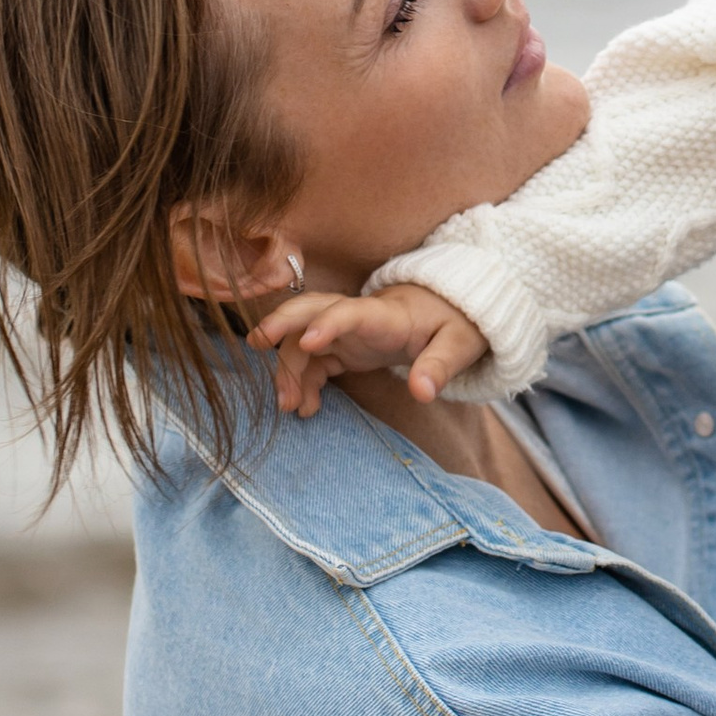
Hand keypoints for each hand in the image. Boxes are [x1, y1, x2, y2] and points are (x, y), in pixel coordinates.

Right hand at [249, 281, 485, 417]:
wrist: (450, 311)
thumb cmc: (454, 323)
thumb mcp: (459, 345)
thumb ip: (440, 366)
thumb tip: (422, 392)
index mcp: (386, 313)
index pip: (352, 310)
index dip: (329, 322)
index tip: (308, 342)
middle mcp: (358, 317)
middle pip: (311, 309)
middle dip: (282, 322)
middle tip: (256, 343)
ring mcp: (346, 331)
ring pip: (303, 338)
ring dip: (289, 367)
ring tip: (289, 405)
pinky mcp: (342, 347)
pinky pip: (311, 360)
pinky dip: (302, 382)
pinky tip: (305, 407)